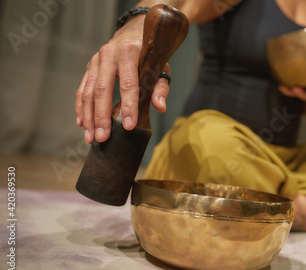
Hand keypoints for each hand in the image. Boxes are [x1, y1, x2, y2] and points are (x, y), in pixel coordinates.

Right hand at [75, 15, 170, 143]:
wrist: (133, 32)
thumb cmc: (150, 54)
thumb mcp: (161, 66)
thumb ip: (160, 87)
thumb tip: (160, 107)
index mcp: (129, 53)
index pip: (128, 84)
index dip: (129, 106)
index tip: (129, 126)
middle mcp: (109, 55)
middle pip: (102, 90)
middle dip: (102, 117)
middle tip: (103, 138)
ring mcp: (96, 61)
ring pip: (88, 92)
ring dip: (88, 117)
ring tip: (91, 137)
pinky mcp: (89, 67)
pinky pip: (81, 89)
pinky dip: (81, 108)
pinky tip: (82, 124)